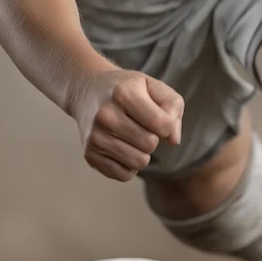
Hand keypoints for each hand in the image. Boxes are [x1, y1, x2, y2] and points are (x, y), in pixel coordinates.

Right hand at [68, 68, 183, 181]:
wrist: (87, 89)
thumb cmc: (126, 89)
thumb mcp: (153, 85)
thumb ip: (173, 107)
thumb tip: (173, 140)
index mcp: (124, 93)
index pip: (162, 124)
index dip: (168, 125)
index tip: (159, 118)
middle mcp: (105, 114)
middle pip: (150, 144)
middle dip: (153, 138)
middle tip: (141, 126)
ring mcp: (95, 136)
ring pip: (138, 162)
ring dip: (142, 153)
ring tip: (133, 137)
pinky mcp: (89, 154)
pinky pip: (123, 175)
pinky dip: (128, 166)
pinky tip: (122, 148)